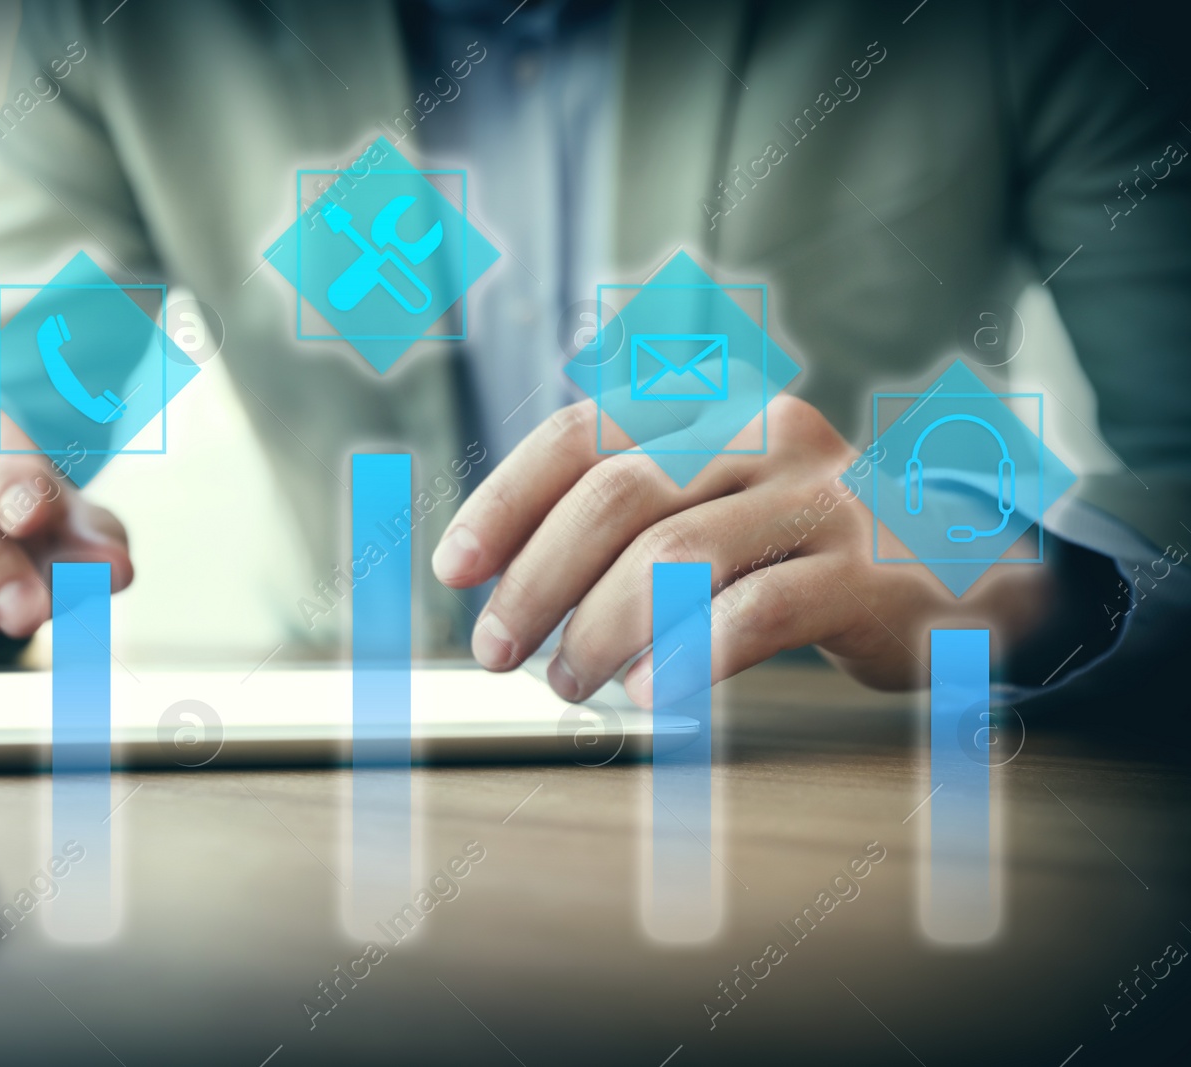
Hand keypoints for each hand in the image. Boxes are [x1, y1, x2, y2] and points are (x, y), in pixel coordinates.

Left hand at [430, 397, 1055, 705]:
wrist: (960, 574)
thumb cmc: (795, 550)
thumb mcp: (710, 511)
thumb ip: (624, 526)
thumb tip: (495, 587)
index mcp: (712, 408)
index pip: (585, 434)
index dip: (506, 498)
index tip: (454, 570)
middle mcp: (766, 433)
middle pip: (619, 495)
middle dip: (538, 580)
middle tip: (498, 650)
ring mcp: (824, 498)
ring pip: (678, 554)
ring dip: (599, 629)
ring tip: (568, 683)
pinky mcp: (871, 571)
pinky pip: (756, 615)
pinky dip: (685, 659)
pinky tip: (648, 696)